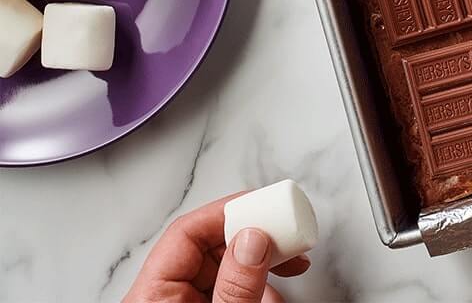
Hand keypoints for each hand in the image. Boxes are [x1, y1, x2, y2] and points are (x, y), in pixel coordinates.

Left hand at [124, 194, 309, 302]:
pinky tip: (279, 291)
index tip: (265, 205)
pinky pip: (232, 288)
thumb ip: (236, 286)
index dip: (228, 212)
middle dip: (255, 234)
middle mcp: (166, 296)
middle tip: (287, 229)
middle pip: (210, 245)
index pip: (186, 232)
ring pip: (227, 267)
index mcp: (151, 295)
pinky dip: (260, 285)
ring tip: (292, 262)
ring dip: (265, 262)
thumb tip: (253, 240)